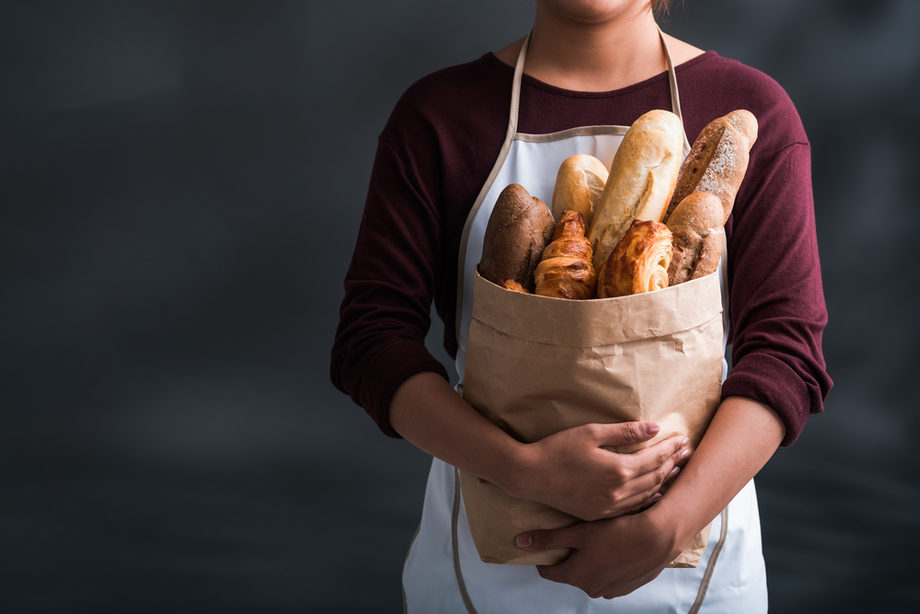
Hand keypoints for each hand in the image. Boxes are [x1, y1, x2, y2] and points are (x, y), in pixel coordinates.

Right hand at [504, 422, 688, 520]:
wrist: (531, 475)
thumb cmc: (558, 449)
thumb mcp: (591, 433)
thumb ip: (625, 432)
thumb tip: (655, 428)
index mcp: (619, 469)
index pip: (655, 458)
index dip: (671, 448)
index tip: (684, 439)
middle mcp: (619, 492)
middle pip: (655, 477)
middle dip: (673, 463)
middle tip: (687, 452)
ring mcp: (610, 506)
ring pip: (647, 495)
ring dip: (664, 481)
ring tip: (676, 470)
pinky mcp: (599, 514)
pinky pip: (632, 508)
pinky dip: (648, 499)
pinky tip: (655, 494)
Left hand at [515, 505, 680, 598]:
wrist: (658, 538)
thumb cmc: (617, 532)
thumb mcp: (578, 532)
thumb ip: (549, 539)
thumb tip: (520, 542)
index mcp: (575, 576)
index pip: (548, 572)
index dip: (545, 557)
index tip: (547, 545)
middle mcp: (591, 588)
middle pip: (571, 572)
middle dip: (570, 557)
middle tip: (576, 536)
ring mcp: (610, 589)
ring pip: (591, 574)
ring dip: (590, 561)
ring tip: (598, 540)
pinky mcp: (627, 586)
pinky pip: (609, 576)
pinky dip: (608, 565)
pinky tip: (614, 548)